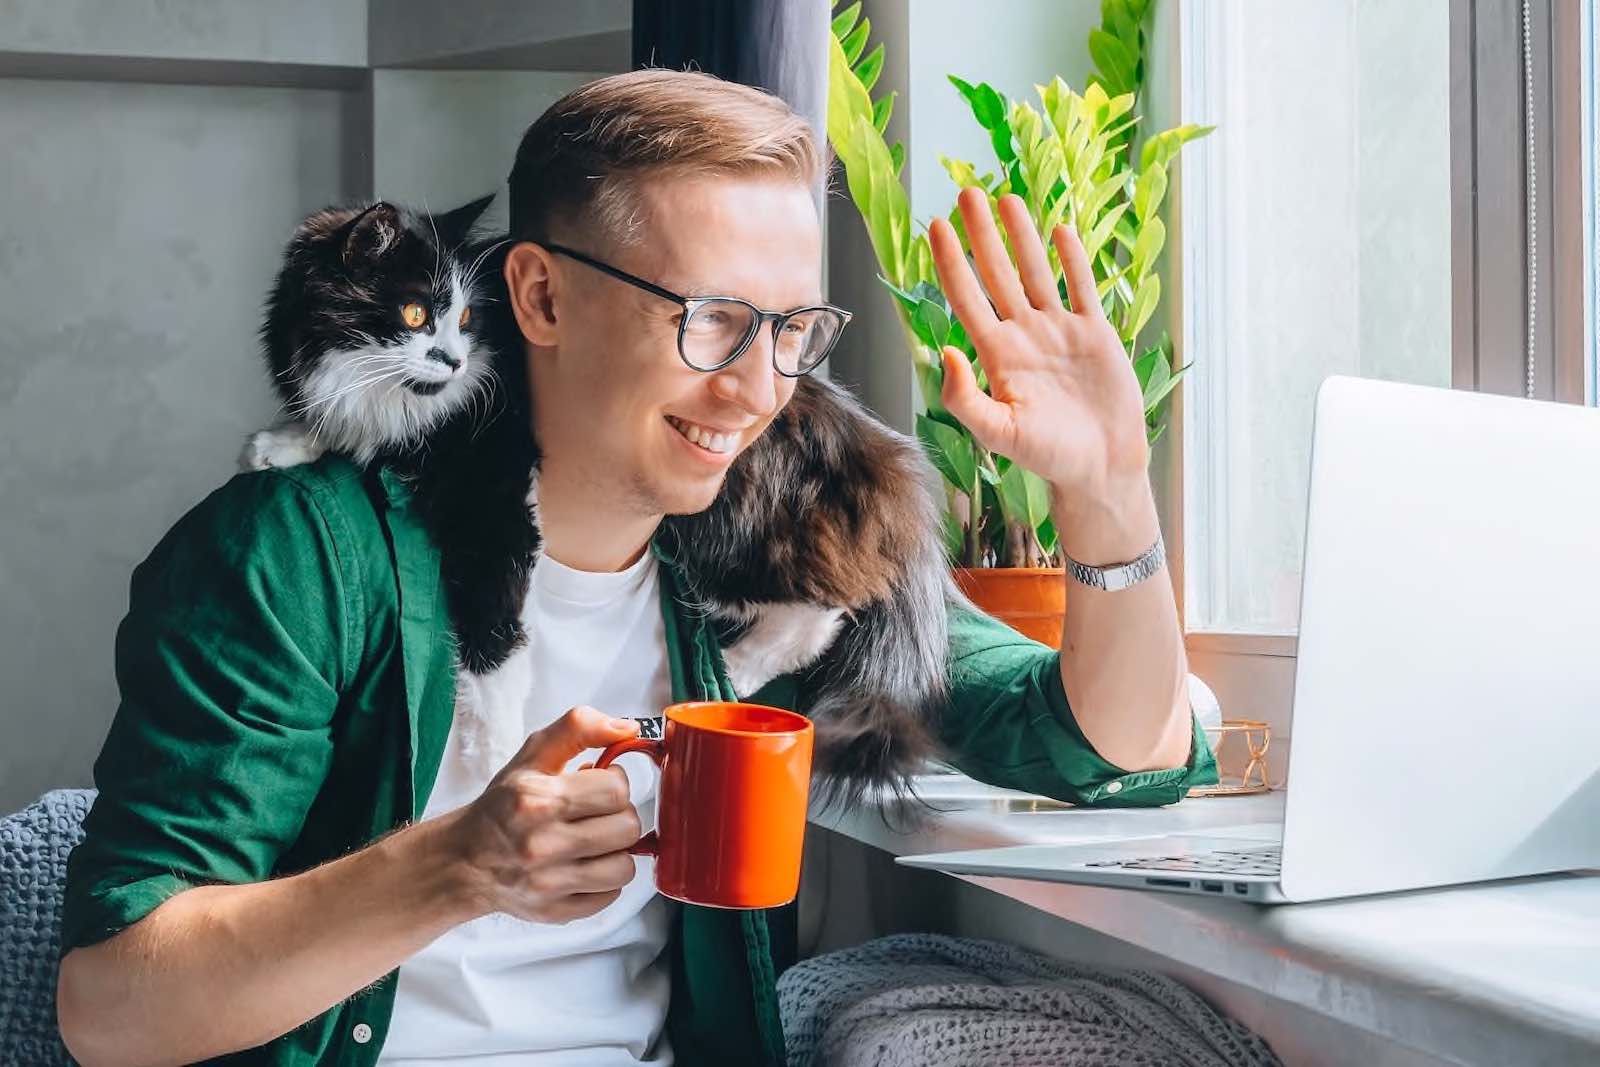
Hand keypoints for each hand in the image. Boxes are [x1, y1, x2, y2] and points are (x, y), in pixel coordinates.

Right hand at [451, 706, 642, 923]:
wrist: (462, 861)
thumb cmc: (501, 807)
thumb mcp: (532, 756)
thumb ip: (579, 728)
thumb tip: (628, 728)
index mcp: (538, 799)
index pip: (616, 789)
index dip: (615, 782)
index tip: (600, 784)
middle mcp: (542, 844)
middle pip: (627, 828)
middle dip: (618, 815)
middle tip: (596, 813)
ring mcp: (549, 883)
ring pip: (624, 867)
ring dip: (615, 850)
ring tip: (593, 841)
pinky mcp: (555, 911)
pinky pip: (611, 896)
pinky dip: (604, 881)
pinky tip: (583, 865)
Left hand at [930, 188, 1151, 521]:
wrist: (1100, 466)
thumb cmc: (1047, 456)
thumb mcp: (999, 433)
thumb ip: (965, 397)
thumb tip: (943, 350)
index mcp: (997, 357)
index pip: (967, 298)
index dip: (952, 263)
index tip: (938, 227)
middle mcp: (1024, 337)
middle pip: (998, 274)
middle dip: (982, 235)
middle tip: (966, 193)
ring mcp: (1059, 332)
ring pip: (1036, 273)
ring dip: (1022, 236)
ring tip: (1008, 198)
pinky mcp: (1094, 335)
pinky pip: (1081, 288)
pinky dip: (1071, 260)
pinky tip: (1060, 230)